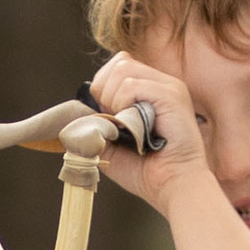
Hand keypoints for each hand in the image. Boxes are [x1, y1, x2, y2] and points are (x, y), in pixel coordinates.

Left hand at [88, 53, 205, 215]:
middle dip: (105, 91)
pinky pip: (131, 85)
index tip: (109, 118)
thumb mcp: (113, 145)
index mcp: (152, 91)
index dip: (104, 89)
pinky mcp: (171, 95)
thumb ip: (97, 124)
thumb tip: (77, 110)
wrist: (172, 186)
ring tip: (126, 125)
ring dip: (112, 99)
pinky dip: (122, 104)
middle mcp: (162, 84)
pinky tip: (133, 125)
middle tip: (115, 122)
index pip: (119, 66)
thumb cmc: (148, 171)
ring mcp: (169, 87)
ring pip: (122, 69)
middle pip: (119, 62)